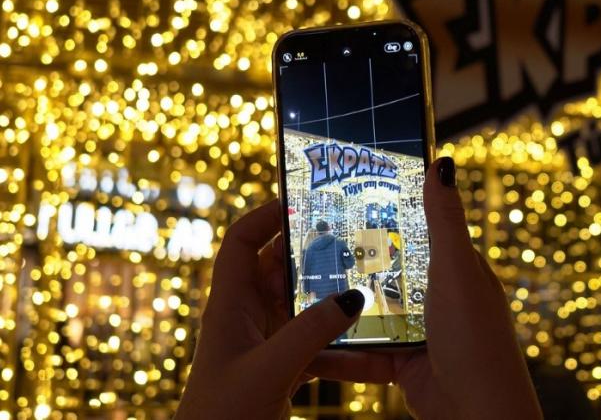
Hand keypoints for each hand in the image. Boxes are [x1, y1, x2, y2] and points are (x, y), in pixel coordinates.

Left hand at [175, 200, 365, 419]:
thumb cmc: (221, 417)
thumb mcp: (269, 369)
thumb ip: (310, 332)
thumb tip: (352, 298)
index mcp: (230, 306)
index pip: (242, 243)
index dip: (266, 216)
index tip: (303, 201)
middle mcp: (248, 319)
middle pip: (283, 270)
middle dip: (317, 256)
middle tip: (356, 239)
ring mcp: (266, 345)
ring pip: (307, 311)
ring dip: (338, 305)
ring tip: (376, 290)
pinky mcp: (283, 371)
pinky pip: (320, 349)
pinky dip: (347, 351)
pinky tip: (378, 356)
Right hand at [307, 158, 541, 419]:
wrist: (477, 412)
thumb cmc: (476, 338)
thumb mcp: (457, 271)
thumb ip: (445, 222)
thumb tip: (442, 163)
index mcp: (456, 269)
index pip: (420, 231)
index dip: (389, 213)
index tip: (349, 197)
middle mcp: (439, 298)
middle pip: (389, 271)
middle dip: (353, 259)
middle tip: (308, 241)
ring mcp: (421, 333)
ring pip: (370, 313)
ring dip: (338, 307)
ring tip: (296, 290)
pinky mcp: (403, 365)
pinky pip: (363, 355)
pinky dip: (336, 353)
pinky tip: (306, 345)